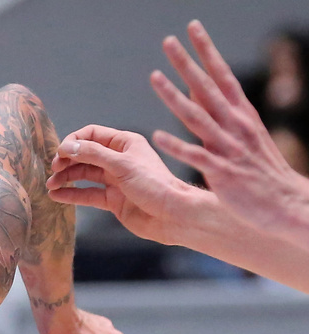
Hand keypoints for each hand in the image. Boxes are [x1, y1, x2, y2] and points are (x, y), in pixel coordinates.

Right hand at [47, 124, 201, 245]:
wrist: (172, 215)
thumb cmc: (154, 185)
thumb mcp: (122, 165)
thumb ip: (93, 154)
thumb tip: (66, 146)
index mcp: (125, 144)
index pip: (92, 135)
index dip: (74, 141)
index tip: (60, 153)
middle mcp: (119, 160)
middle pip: (85, 155)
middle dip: (67, 161)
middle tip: (54, 170)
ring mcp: (115, 181)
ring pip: (84, 175)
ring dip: (66, 178)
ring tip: (51, 185)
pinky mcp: (112, 200)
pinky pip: (87, 194)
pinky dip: (71, 195)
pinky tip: (56, 196)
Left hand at [149, 20, 308, 239]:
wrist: (284, 202)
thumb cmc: (259, 170)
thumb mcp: (243, 134)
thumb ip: (220, 112)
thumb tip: (196, 89)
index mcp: (242, 114)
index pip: (222, 75)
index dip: (207, 51)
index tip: (193, 27)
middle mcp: (236, 125)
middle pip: (207, 88)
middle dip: (187, 63)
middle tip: (167, 40)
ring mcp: (229, 148)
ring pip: (197, 116)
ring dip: (174, 96)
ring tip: (153, 76)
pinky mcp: (222, 172)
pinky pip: (196, 156)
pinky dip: (177, 146)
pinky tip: (157, 136)